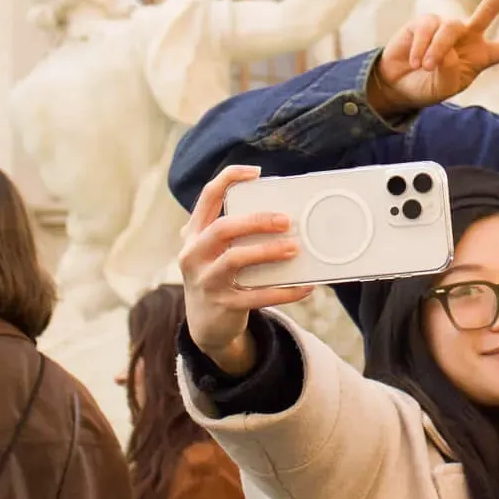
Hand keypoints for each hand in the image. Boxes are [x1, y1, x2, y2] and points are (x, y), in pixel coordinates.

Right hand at [177, 166, 315, 372]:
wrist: (205, 325)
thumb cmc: (219, 276)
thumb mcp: (214, 251)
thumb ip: (233, 232)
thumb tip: (284, 212)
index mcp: (194, 234)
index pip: (207, 197)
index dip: (229, 179)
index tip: (256, 172)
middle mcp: (194, 255)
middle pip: (222, 228)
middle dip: (256, 221)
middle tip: (286, 221)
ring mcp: (207, 281)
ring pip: (235, 259)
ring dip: (268, 252)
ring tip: (295, 249)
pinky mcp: (224, 305)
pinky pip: (257, 296)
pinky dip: (284, 291)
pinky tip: (305, 286)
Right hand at [368, 0, 498, 116]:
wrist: (397, 84)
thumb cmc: (426, 87)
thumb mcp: (444, 88)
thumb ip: (450, 73)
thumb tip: (448, 50)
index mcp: (481, 55)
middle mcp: (468, 36)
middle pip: (490, 7)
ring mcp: (447, 27)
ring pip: (450, 28)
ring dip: (437, 49)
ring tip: (424, 66)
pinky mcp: (425, 22)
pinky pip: (428, 28)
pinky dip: (421, 47)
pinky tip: (414, 59)